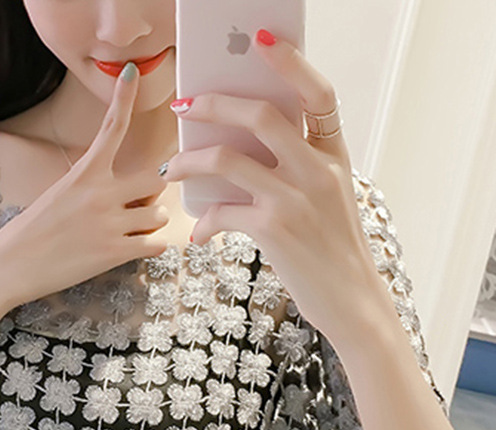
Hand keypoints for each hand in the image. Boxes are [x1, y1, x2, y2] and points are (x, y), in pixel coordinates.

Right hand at [0, 63, 169, 309]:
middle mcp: (100, 193)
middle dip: (153, 192)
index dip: (125, 98)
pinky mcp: (114, 252)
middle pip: (156, 179)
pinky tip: (136, 247)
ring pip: (158, 215)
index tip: (131, 72)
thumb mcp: (58, 195)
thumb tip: (124, 192)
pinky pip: (156, 244)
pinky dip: (152, 246)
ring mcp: (109, 223)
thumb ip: (91, 187)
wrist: (11, 264)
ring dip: (151, 223)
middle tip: (139, 205)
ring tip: (130, 232)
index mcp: (84, 173)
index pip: (112, 128)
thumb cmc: (31, 232)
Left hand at [162, 30, 385, 341]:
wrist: (350, 299)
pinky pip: (222, 212)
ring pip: (227, 159)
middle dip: (213, 105)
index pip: (318, 94)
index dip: (291, 62)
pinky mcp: (273, 229)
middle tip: (184, 107)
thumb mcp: (328, 198)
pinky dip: (203, 221)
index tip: (262, 39)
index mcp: (334, 156)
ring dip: (188, 161)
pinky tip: (198, 233)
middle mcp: (318, 170)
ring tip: (168, 168)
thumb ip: (298, 169)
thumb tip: (237, 152)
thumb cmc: (332, 249)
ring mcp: (295, 198)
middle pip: (260, 115)